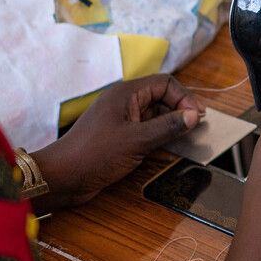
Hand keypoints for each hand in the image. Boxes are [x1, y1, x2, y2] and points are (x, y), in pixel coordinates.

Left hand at [34, 74, 205, 209]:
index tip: (197, 117)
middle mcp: (124, 101)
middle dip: (180, 109)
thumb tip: (194, 116)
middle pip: (161, 97)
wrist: (63, 177)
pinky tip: (169, 145)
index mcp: (126, 93)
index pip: (164, 84)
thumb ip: (167, 126)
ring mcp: (121, 118)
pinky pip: (146, 128)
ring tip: (187, 136)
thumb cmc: (95, 154)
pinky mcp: (119, 135)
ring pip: (154, 113)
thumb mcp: (137, 140)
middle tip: (196, 127)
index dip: (184, 98)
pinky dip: (160, 134)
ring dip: (171, 123)